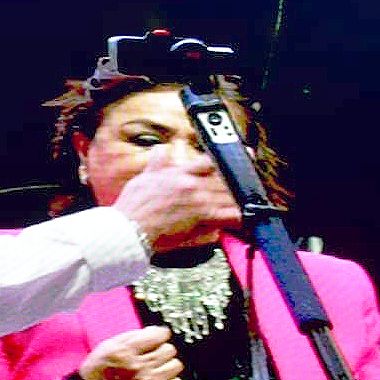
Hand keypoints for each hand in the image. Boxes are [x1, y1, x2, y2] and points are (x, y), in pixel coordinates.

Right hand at [77, 326, 181, 379]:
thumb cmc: (100, 369)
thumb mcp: (110, 344)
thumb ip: (133, 336)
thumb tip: (155, 331)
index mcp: (126, 351)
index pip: (160, 335)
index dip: (159, 334)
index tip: (157, 336)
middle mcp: (138, 366)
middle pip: (169, 349)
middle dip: (162, 348)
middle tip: (154, 353)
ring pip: (175, 365)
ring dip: (167, 364)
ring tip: (157, 366)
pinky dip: (170, 379)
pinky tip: (159, 378)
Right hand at [110, 145, 240, 250]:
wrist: (129, 229)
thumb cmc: (133, 207)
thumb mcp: (143, 177)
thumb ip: (157, 162)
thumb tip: (161, 150)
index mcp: (179, 173)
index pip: (209, 161)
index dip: (227, 157)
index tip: (241, 155)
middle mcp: (192, 187)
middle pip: (224, 180)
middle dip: (239, 178)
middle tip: (250, 178)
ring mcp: (199, 205)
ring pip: (228, 198)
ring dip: (239, 198)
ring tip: (246, 198)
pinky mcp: (201, 223)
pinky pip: (226, 219)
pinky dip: (236, 217)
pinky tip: (241, 217)